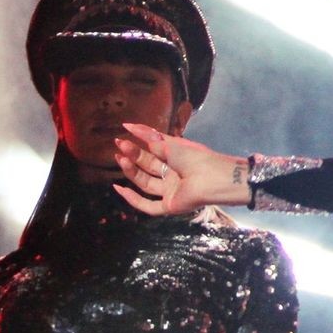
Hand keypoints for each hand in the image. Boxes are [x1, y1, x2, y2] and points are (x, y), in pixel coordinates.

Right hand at [113, 122, 249, 213]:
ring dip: (131, 172)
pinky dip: (133, 199)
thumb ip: (150, 136)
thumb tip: (130, 126)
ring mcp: (171, 191)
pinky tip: (119, 188)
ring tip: (121, 158)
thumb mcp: (171, 144)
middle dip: (133, 155)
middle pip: (147, 166)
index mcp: (177, 159)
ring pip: (145, 183)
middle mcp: (173, 175)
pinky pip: (148, 206)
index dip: (139, 142)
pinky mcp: (170, 205)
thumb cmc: (196, 158)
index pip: (153, 150)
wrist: (213, 177)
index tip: (124, 129)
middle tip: (120, 144)